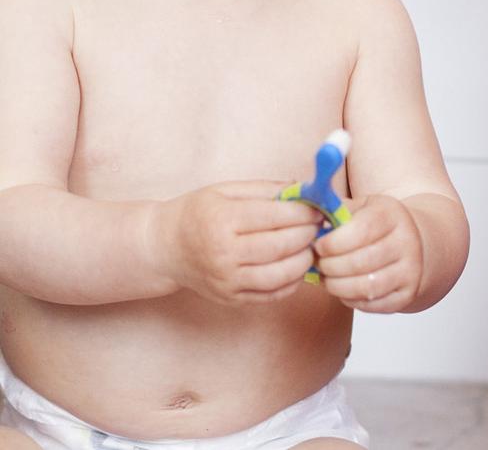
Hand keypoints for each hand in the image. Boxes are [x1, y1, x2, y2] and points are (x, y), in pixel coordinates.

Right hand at [154, 181, 321, 303]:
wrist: (165, 248)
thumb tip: (304, 189)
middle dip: (308, 234)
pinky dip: (291, 282)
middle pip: (280, 247)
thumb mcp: (226, 189)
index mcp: (223, 220)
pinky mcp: (231, 299)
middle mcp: (224, 254)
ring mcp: (227, 281)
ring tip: (311, 246)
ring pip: (280, 275)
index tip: (318, 207)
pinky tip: (297, 265)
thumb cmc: (197, 212)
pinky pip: (271, 295)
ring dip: (304, 260)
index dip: (303, 212)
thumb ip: (266, 189)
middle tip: (320, 225)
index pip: (274, 217)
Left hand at [313, 194, 423, 311]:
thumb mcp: (361, 207)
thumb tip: (309, 220)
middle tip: (318, 265)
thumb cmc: (377, 223)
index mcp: (392, 214)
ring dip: (338, 286)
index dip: (334, 242)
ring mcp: (411, 270)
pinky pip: (374, 304)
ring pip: (368, 286)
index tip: (318, 246)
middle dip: (331, 266)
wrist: (413, 241)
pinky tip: (343, 289)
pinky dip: (352, 300)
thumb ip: (337, 212)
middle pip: (362, 261)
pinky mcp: (408, 294)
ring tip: (327, 278)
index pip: (362, 230)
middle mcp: (407, 241)